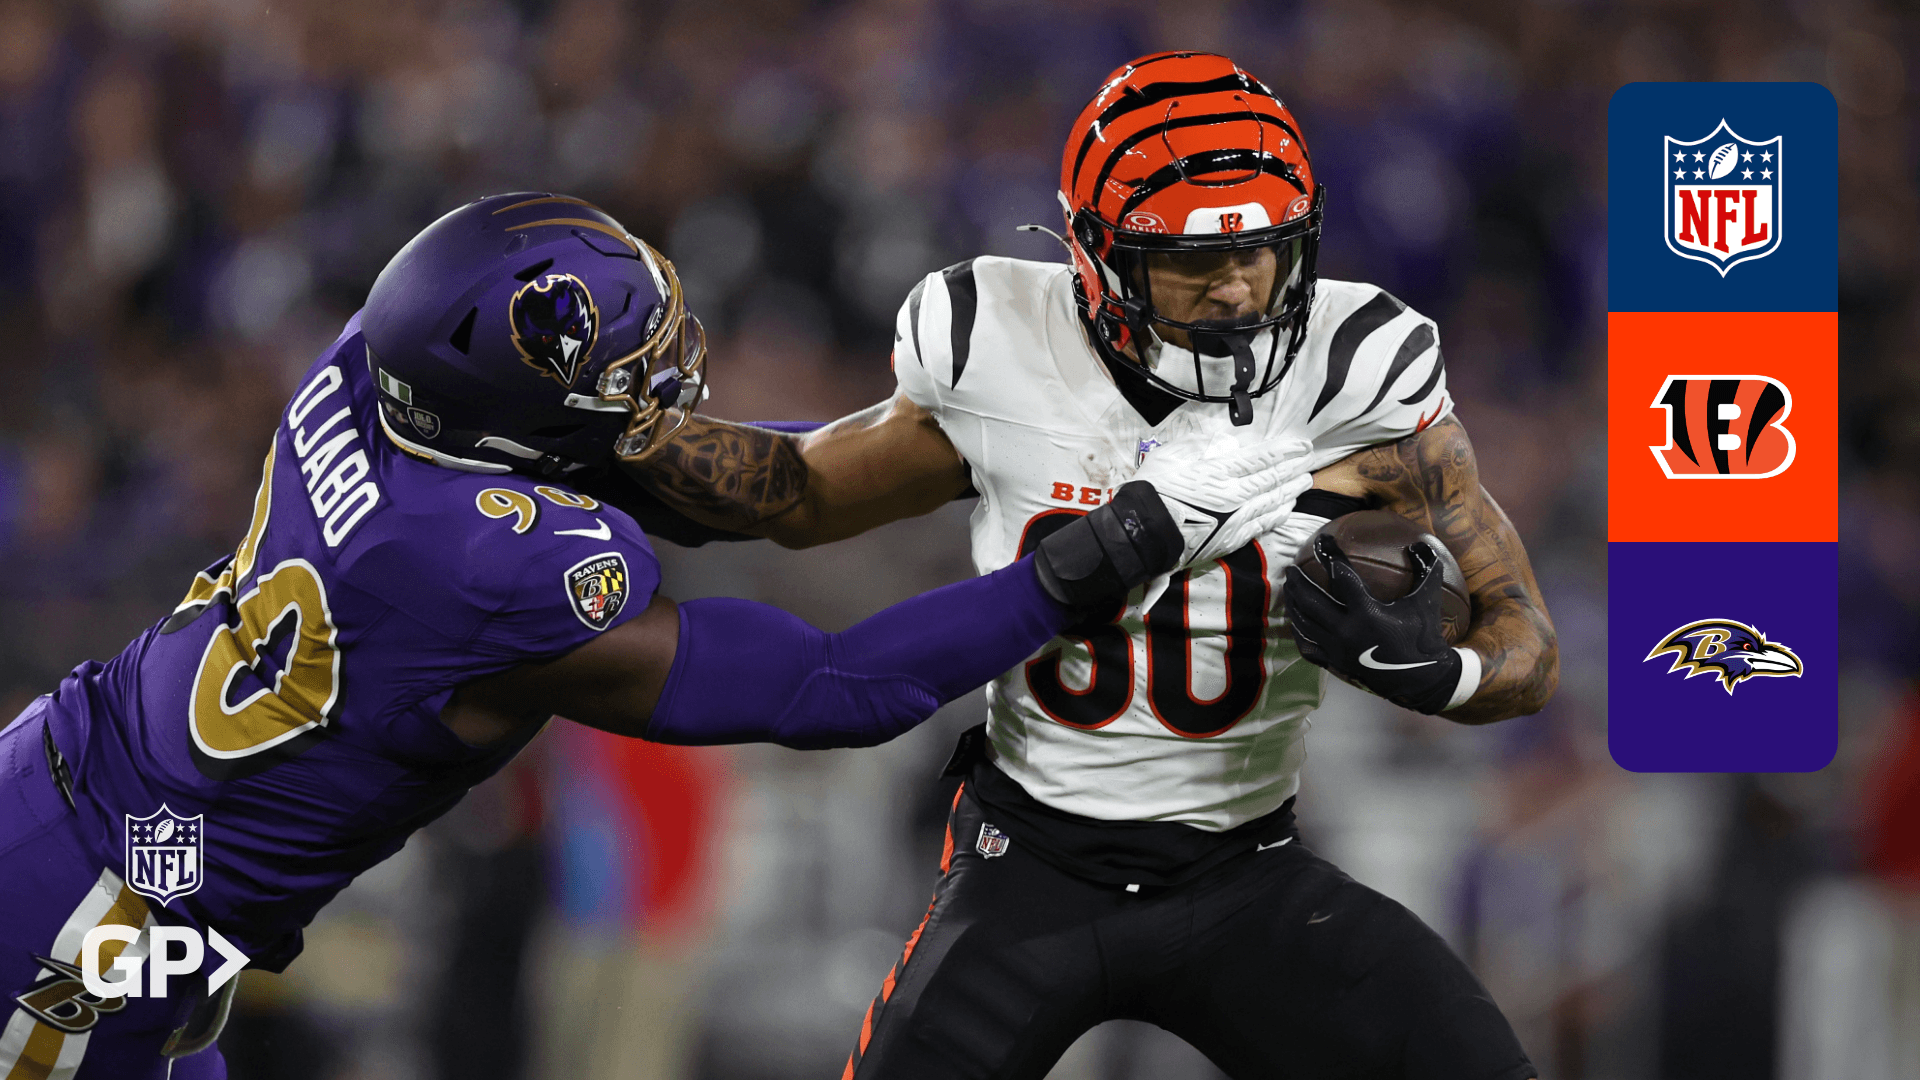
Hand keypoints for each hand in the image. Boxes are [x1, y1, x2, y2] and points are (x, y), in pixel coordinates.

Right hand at [1133, 435, 1313, 569]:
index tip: (1302, 445)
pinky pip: (1262, 525)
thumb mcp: (1170, 456)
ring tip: (1304, 481)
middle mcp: (1234, 495)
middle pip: (1272, 479)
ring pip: (1272, 502)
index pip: (1262, 458)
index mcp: (1219, 471)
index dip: (1285, 451)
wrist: (1143, 534)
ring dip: (1291, 490)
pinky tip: (1287, 508)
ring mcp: (1235, 519)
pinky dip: (1278, 514)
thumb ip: (1199, 444)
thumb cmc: (1152, 492)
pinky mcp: (1231, 539)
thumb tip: (1224, 442)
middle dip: (1293, 468)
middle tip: (1308, 461)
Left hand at [1281, 534, 1467, 714]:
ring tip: (1290, 589)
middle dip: (1298, 582)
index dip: (1330, 556)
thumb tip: (1422, 542)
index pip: (1342, 577)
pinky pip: (1308, 647)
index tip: (1322, 541)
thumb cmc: (1424, 637)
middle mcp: (1347, 631)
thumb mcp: (1428, 601)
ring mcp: (1338, 649)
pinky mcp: (1336, 663)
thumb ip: (1426, 569)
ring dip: (1295, 604)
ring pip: (1305, 623)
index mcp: (1368, 613)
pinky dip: (1299, 633)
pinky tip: (1296, 622)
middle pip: (1312, 601)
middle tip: (1291, 568)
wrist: (1422, 679)